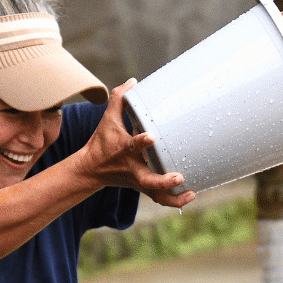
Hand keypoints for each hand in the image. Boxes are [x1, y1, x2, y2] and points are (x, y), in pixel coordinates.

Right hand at [76, 79, 195, 208]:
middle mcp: (132, 168)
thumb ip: (119, 99)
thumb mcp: (107, 119)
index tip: (151, 137)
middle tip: (178, 177)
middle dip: (162, 181)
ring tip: (191, 194)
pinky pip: (160, 199)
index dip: (141, 142)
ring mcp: (139, 181)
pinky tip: (190, 195)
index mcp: (123, 150)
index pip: (132, 146)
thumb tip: (134, 81)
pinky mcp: (144, 189)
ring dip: (173, 197)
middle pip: (147, 180)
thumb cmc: (103, 142)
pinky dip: (174, 201)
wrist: (92, 169)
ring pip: (156, 195)